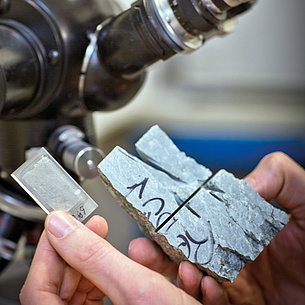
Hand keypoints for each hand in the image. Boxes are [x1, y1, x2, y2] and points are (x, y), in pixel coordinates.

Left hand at [20, 216, 205, 303]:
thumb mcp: (136, 287)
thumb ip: (93, 256)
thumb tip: (60, 225)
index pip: (39, 287)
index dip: (50, 249)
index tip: (66, 222)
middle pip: (67, 285)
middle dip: (84, 252)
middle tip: (97, 228)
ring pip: (92, 288)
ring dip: (112, 264)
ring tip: (128, 248)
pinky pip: (113, 295)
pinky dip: (129, 278)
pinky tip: (150, 270)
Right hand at [129, 152, 304, 304]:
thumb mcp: (304, 198)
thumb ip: (279, 176)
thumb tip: (244, 182)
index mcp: (240, 227)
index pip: (199, 221)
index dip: (176, 221)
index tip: (157, 219)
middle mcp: (233, 254)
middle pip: (188, 252)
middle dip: (161, 253)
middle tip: (142, 249)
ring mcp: (238, 282)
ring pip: (196, 280)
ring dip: (181, 276)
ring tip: (182, 269)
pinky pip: (216, 304)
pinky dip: (207, 297)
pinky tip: (206, 286)